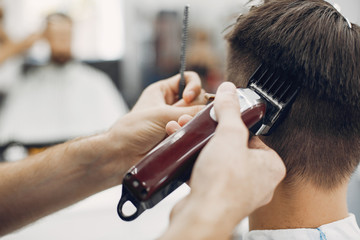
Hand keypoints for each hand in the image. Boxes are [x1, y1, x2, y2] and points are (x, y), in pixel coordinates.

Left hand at [107, 72, 205, 177]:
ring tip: (176, 132)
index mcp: (164, 91)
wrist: (121, 156)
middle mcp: (172, 104)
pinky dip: (191, 136)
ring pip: (197, 118)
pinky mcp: (180, 137)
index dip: (193, 86)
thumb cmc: (133, 129)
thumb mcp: (161, 114)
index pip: (188, 79)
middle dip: (192, 109)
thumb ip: (189, 111)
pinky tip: (181, 141)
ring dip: (189, 124)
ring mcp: (176, 121)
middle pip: (198, 100)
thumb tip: (214, 111)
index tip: (188, 98)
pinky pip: (194, 133)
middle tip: (182, 119)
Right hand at [162, 82, 284, 239]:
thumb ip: (230, 110)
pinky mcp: (216, 197)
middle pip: (233, 146)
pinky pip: (207, 173)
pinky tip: (182, 152)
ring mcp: (236, 191)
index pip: (254, 136)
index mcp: (270, 167)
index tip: (221, 116)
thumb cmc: (223, 184)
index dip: (235, 123)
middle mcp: (257, 181)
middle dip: (211, 133)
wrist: (201, 216)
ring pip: (218, 160)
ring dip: (200, 145)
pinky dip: (195, 162)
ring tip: (186, 132)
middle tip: (199, 123)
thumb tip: (229, 90)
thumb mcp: (228, 135)